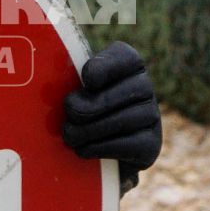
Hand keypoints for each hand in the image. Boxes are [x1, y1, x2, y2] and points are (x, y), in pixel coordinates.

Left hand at [63, 41, 162, 192]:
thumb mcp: (73, 89)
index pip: (123, 57)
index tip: (87, 80)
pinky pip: (124, 145)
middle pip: (113, 95)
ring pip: (118, 122)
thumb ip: (68, 79)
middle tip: (68, 116)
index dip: (104, 68)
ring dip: (86, 131)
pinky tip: (83, 149)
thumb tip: (58, 87)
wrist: (100, 154)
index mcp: (127, 65)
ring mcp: (151, 116)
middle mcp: (144, 87)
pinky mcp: (150, 145)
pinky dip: (98, 148)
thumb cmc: (80, 111)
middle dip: (84, 109)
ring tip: (70, 136)